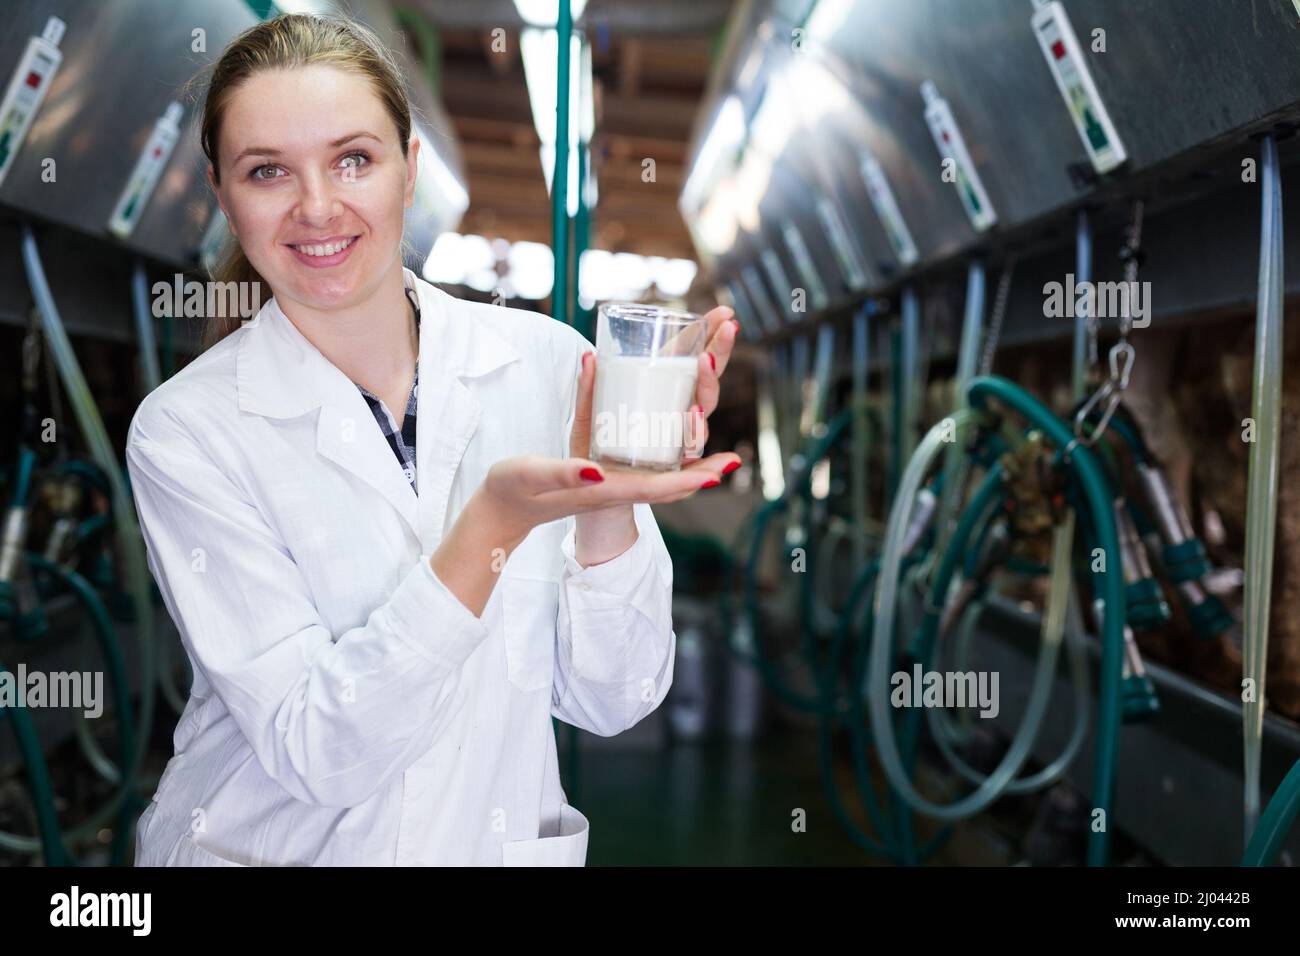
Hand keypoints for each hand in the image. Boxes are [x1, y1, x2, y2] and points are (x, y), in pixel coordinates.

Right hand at [479, 449, 739, 544]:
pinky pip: (648, 471)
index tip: (719, 473)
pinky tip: (678, 445)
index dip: (689, 479)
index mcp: (602, 490)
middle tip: (735, 461)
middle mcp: (614, 490)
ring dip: (692, 467)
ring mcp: (612, 487)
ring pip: (662, 478)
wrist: (502, 509)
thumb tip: (598, 469)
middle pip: (669, 485)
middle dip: (702, 474)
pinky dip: (671, 460)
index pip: (655, 486)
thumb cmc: (514, 490)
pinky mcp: (607, 479)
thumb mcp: (533, 474)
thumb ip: (564, 471)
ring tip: (722, 458)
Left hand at [568, 305, 740, 461]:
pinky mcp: (677, 466)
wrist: (596, 487)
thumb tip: (589, 355)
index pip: (689, 355)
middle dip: (720, 351)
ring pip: (703, 410)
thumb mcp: (588, 415)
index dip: (708, 333)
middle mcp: (678, 409)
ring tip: (703, 364)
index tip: (725, 312)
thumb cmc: (595, 447)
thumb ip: (588, 388)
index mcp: (661, 389)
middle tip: (727, 328)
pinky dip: (704, 447)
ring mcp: (681, 436)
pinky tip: (707, 432)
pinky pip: (696, 457)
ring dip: (708, 387)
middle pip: (707, 378)